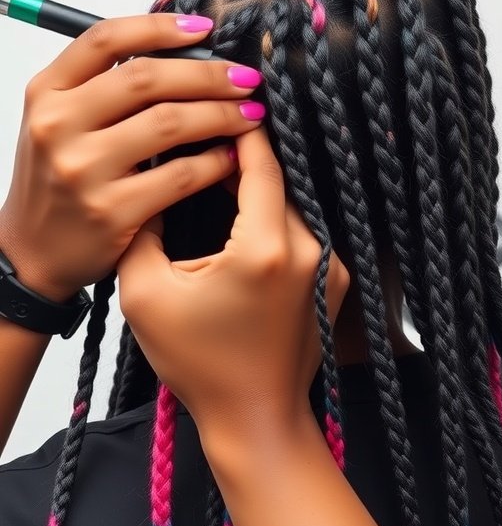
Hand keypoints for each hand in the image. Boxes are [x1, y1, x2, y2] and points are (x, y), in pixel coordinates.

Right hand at [0, 13, 264, 301]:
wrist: (32, 253)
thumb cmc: (58, 179)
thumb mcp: (61, 121)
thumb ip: (104, 85)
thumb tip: (183, 49)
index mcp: (46, 92)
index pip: (105, 39)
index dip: (160, 26)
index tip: (205, 28)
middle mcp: (57, 125)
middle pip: (146, 78)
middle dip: (208, 74)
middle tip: (246, 79)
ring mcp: (82, 169)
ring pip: (170, 123)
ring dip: (221, 114)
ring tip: (250, 114)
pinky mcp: (110, 211)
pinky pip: (180, 175)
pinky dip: (216, 162)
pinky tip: (233, 156)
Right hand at [116, 126, 350, 442]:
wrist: (255, 419)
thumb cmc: (201, 365)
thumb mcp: (146, 295)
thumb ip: (142, 229)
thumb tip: (150, 183)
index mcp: (267, 247)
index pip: (262, 162)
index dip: (241, 129)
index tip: (220, 105)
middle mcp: (310, 248)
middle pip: (281, 178)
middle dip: (248, 154)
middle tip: (213, 132)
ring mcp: (329, 264)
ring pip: (294, 201)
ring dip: (262, 184)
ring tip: (223, 170)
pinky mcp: (334, 278)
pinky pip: (305, 228)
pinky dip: (277, 214)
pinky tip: (245, 217)